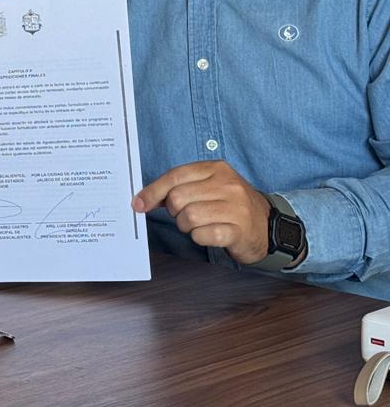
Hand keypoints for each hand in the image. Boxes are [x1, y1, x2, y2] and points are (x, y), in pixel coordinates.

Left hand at [132, 160, 271, 263]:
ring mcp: (236, 208)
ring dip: (186, 226)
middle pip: (178, 198)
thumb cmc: (230, 205)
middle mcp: (227, 185)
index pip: (175, 176)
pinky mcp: (239, 231)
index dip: (152, 192)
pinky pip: (202, 235)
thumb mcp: (209, 187)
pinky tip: (210, 234)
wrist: (268, 226)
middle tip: (185, 215)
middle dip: (174, 211)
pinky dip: (199, 237)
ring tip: (199, 225)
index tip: (138, 204)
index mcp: (216, 169)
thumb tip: (144, 198)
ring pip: (188, 217)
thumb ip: (180, 187)